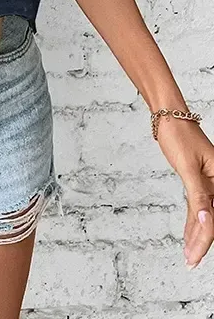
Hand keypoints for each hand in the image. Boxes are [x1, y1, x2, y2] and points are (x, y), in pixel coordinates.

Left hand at [155, 116, 213, 268]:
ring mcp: (207, 182)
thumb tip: (206, 220)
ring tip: (189, 256)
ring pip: (204, 215)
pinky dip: (192, 222)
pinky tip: (189, 236)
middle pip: (210, 220)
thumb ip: (198, 194)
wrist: (170, 117)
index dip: (205, 239)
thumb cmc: (179, 135)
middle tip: (191, 262)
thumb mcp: (187, 166)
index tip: (197, 257)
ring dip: (196, 235)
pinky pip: (197, 206)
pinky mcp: (197, 180)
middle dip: (201, 242)